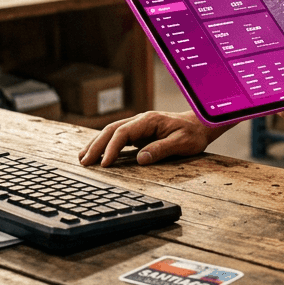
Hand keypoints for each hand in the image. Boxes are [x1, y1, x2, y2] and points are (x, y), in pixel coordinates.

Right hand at [78, 110, 225, 167]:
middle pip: (112, 130)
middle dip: (96, 145)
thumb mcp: (181, 143)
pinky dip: (105, 145)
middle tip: (84, 162)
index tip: (104, 164)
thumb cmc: (193, 134)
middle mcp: (140, 120)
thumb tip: (140, 159)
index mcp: (149, 120)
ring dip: (96, 144)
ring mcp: (139, 126)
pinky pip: (118, 137)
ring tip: (82, 158)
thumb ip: (161, 150)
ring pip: (112, 132)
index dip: (111, 148)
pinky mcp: (139, 133)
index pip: (123, 133)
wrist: (201, 125)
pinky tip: (96, 154)